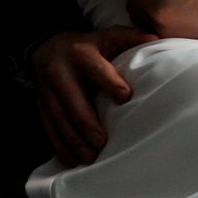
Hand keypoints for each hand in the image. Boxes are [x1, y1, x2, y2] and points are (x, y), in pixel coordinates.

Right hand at [32, 27, 157, 167]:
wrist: (48, 48)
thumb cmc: (89, 46)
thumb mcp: (108, 36)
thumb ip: (131, 38)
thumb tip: (157, 38)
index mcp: (81, 53)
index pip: (97, 70)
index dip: (111, 83)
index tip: (126, 98)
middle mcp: (60, 72)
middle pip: (74, 102)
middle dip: (88, 125)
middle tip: (103, 143)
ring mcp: (47, 91)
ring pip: (60, 120)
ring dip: (75, 142)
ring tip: (91, 158)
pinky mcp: (41, 106)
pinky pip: (49, 129)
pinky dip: (61, 147)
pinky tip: (73, 160)